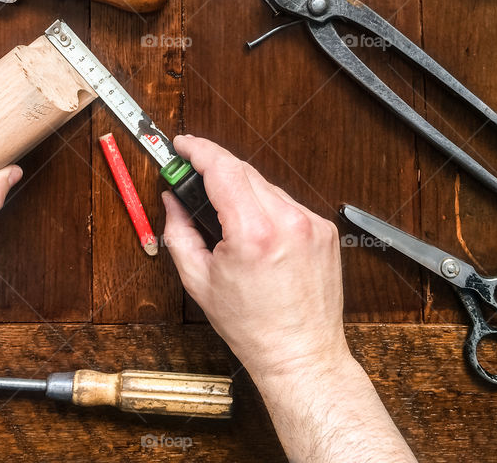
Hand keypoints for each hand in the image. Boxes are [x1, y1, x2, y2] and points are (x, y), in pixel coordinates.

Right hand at [162, 135, 350, 384]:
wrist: (301, 352)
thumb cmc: (252, 325)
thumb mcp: (199, 281)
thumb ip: (179, 232)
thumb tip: (172, 200)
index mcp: (254, 234)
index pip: (223, 169)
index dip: (199, 150)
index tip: (183, 144)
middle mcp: (288, 222)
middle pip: (244, 171)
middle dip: (215, 168)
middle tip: (192, 177)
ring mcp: (311, 224)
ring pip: (266, 186)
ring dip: (241, 190)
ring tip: (226, 217)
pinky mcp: (324, 229)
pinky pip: (286, 203)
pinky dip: (265, 207)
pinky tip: (256, 231)